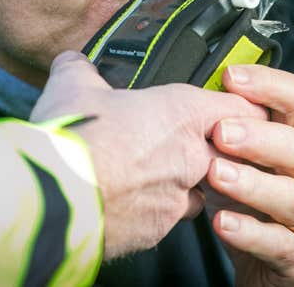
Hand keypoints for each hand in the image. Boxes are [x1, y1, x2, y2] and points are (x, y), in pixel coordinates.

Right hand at [30, 52, 267, 259]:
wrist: (52, 195)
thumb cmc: (72, 138)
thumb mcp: (72, 85)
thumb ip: (80, 69)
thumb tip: (73, 63)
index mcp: (182, 114)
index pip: (238, 108)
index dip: (240, 108)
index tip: (238, 109)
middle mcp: (190, 157)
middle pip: (228, 154)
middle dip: (214, 150)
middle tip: (188, 144)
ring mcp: (176, 198)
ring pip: (200, 191)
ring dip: (184, 183)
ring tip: (152, 175)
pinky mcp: (156, 230)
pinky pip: (167, 219)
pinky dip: (155, 211)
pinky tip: (130, 203)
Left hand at [205, 65, 293, 285]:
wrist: (280, 266)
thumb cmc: (257, 202)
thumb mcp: (247, 159)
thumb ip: (231, 129)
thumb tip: (194, 95)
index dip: (269, 84)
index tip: (231, 76)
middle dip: (259, 135)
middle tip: (220, 132)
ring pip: (290, 196)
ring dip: (251, 183)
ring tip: (215, 174)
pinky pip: (277, 243)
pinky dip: (249, 232)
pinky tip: (222, 222)